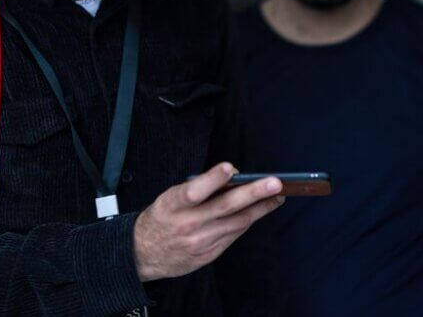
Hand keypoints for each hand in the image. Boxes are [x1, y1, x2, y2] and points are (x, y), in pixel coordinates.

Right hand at [133, 162, 284, 280]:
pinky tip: (260, 210)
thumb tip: (233, 175)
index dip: (212, 179)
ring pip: (237, 222)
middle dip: (253, 194)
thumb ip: (199, 188)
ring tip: (278, 195)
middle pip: (224, 207)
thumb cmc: (162, 217)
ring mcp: (199, 242)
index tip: (230, 168)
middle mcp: (187, 224)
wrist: (144, 254)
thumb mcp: (169, 198)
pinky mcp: (209, 254)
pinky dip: (248, 220)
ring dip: (261, 208)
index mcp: (172, 205)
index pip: (194, 191)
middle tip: (275, 183)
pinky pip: (234, 234)